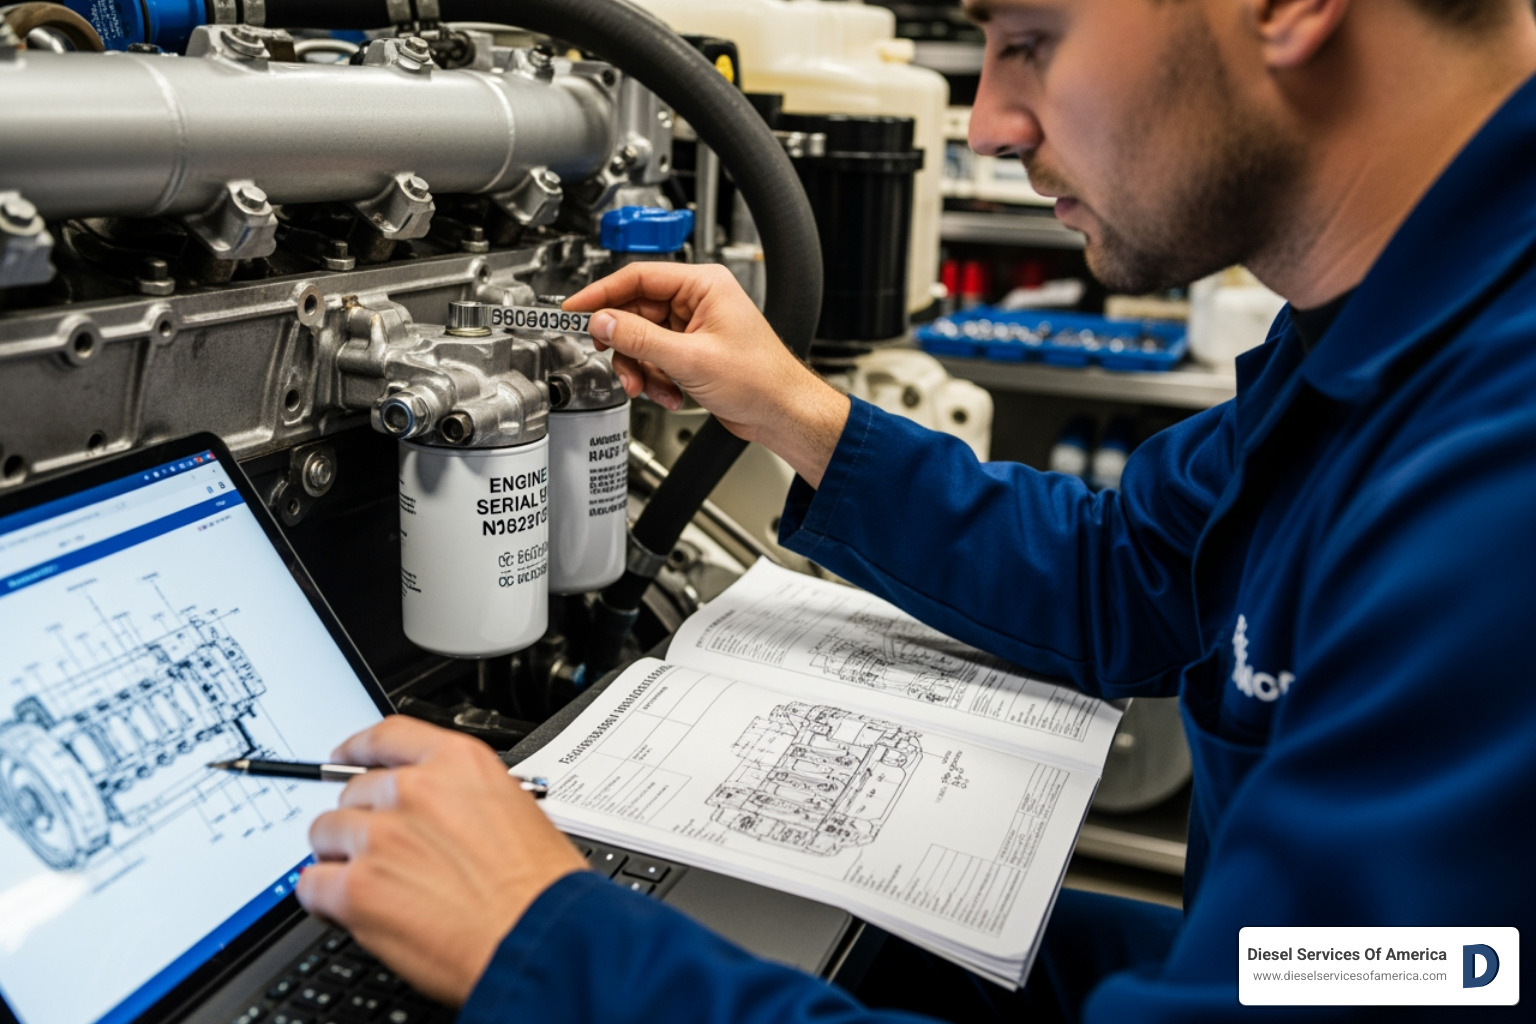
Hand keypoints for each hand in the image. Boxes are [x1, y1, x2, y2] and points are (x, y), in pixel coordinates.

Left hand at [296, 716, 587, 1005]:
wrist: (544, 940)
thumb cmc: (543, 888)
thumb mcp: (518, 811)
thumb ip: (463, 798)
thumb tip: (435, 811)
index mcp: (458, 763)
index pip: (388, 737)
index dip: (358, 749)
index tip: (345, 757)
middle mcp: (414, 790)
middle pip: (353, 793)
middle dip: (363, 822)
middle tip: (383, 854)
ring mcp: (382, 837)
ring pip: (325, 834)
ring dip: (342, 858)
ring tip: (374, 886)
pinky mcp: (358, 888)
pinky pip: (311, 885)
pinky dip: (325, 900)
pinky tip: (351, 911)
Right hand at [565, 263, 849, 486]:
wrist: (782, 413)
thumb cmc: (760, 380)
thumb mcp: (690, 358)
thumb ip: (640, 338)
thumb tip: (602, 321)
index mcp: (702, 285)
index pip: (637, 277)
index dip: (601, 294)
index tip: (575, 310)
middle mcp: (696, 301)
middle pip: (635, 314)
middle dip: (626, 347)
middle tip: (621, 366)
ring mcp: (693, 328)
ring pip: (642, 341)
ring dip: (642, 370)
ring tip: (653, 389)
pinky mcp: (691, 352)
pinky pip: (655, 359)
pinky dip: (656, 380)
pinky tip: (671, 395)